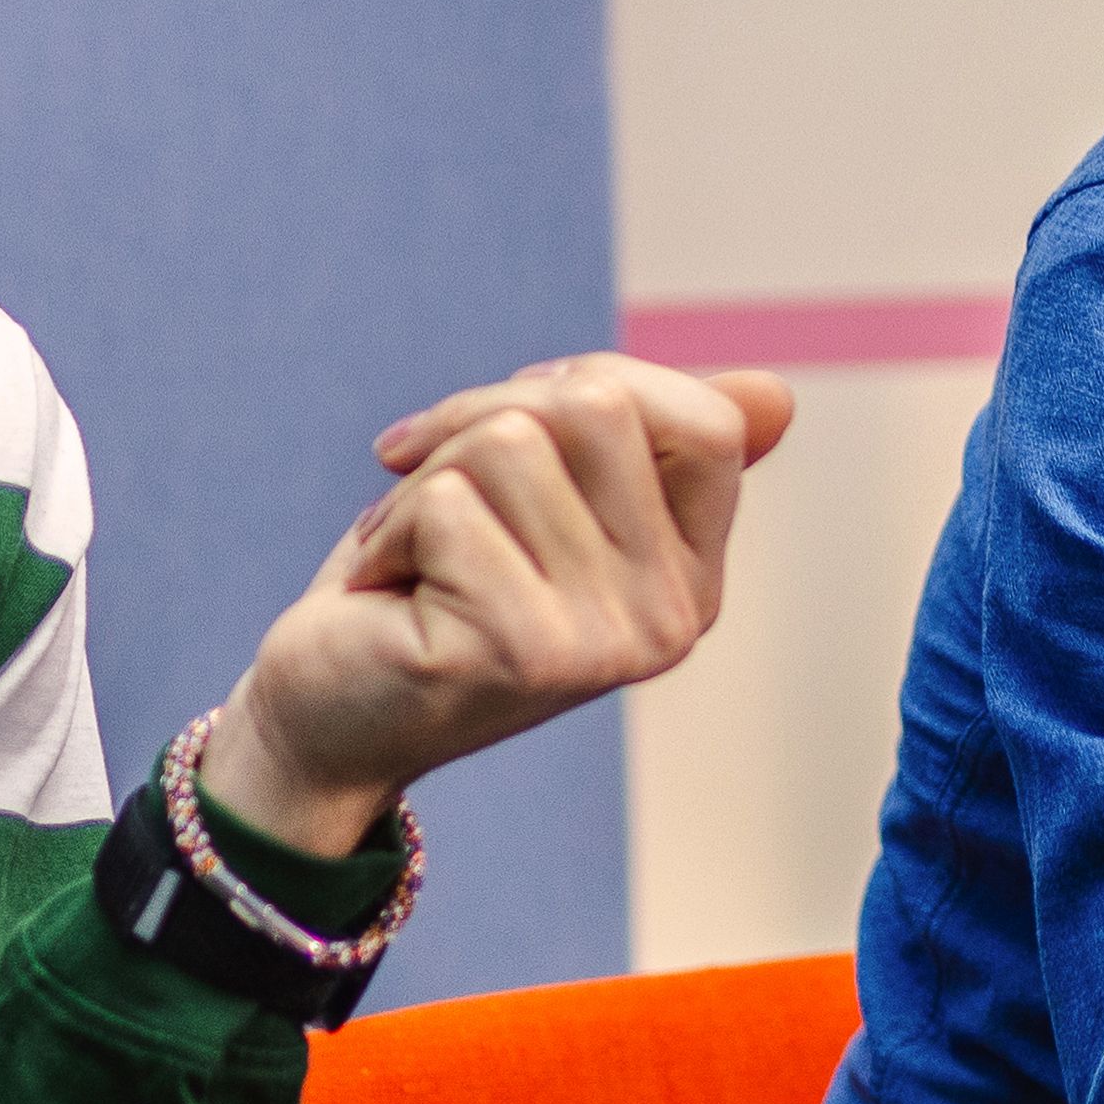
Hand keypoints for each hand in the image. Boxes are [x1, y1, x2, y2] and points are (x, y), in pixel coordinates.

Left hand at [205, 353, 798, 848]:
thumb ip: (646, 446)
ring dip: (423, 479)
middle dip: (481, 419)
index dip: (587, 387)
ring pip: (509, 441)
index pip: (706, 419)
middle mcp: (669, 618)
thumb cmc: (430, 586)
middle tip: (435, 494)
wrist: (327, 717)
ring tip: (410, 552)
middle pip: (597, 404)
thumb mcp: (544, 497)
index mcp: (692, 578)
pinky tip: (385, 592)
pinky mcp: (518, 651)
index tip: (503, 433)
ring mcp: (602, 642)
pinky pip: (446, 501)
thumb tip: (776, 395)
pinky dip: (388, 529)